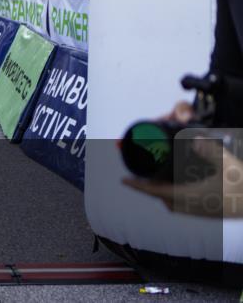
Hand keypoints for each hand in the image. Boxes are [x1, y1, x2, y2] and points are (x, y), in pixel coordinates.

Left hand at [123, 136, 242, 217]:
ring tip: (159, 178)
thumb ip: (210, 150)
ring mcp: (202, 213)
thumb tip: (196, 138)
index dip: (139, 186)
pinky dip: (178, 195)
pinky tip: (181, 185)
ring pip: (175, 203)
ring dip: (165, 192)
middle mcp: (194, 208)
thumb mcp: (229, 165)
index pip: (157, 192)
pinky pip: (186, 206)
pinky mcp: (210, 214)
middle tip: (143, 174)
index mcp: (192, 197)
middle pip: (164, 198)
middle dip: (152, 187)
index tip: (124, 180)